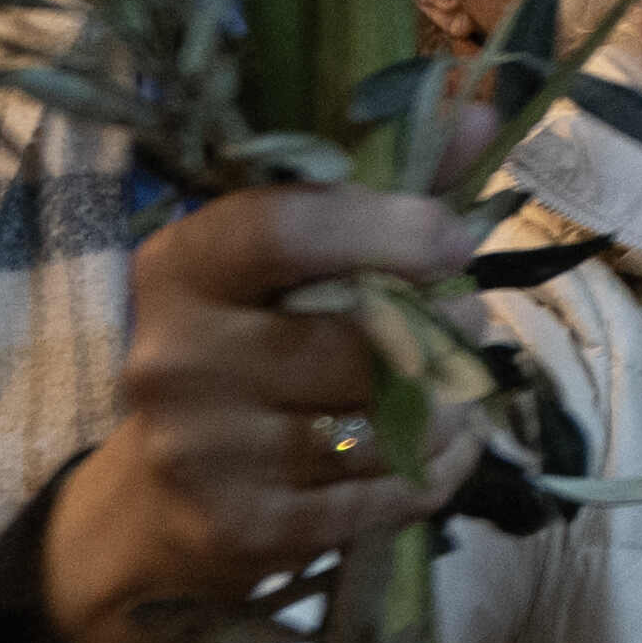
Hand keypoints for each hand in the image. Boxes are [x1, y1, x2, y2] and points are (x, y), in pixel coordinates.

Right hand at [35, 184, 496, 642]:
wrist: (160, 502)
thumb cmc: (247, 350)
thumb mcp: (290, 264)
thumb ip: (381, 185)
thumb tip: (481, 114)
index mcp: (180, 268)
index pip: (284, 228)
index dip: (387, 228)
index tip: (454, 240)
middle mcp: (176, 358)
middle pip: (356, 339)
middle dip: (441, 329)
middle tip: (466, 323)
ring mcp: (202, 451)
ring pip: (381, 425)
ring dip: (449, 407)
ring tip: (454, 390)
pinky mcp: (242, 528)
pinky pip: (380, 495)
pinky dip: (438, 471)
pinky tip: (443, 447)